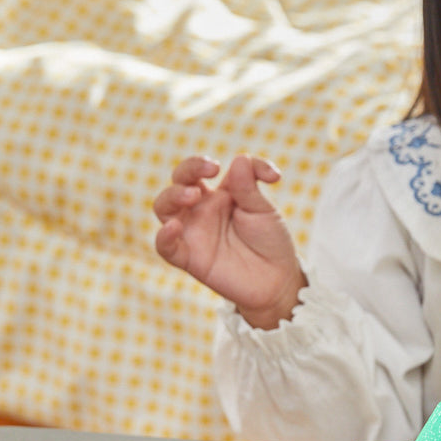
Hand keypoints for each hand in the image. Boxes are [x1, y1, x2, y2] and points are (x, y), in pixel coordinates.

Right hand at [153, 154, 306, 328]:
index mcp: (219, 194)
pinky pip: (165, 247)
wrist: (277, 282)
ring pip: (164, 207)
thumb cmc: (270, 242)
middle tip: (210, 171)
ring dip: (173, 195)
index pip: (202, 169)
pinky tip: (173, 227)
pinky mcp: (189, 258)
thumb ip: (250, 187)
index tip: (237, 170)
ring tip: (193, 194)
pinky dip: (164, 236)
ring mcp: (192, 233)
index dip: (210, 162)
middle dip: (188, 170)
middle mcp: (200, 210)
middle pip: (178, 182)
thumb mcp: (264, 211)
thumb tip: (239, 159)